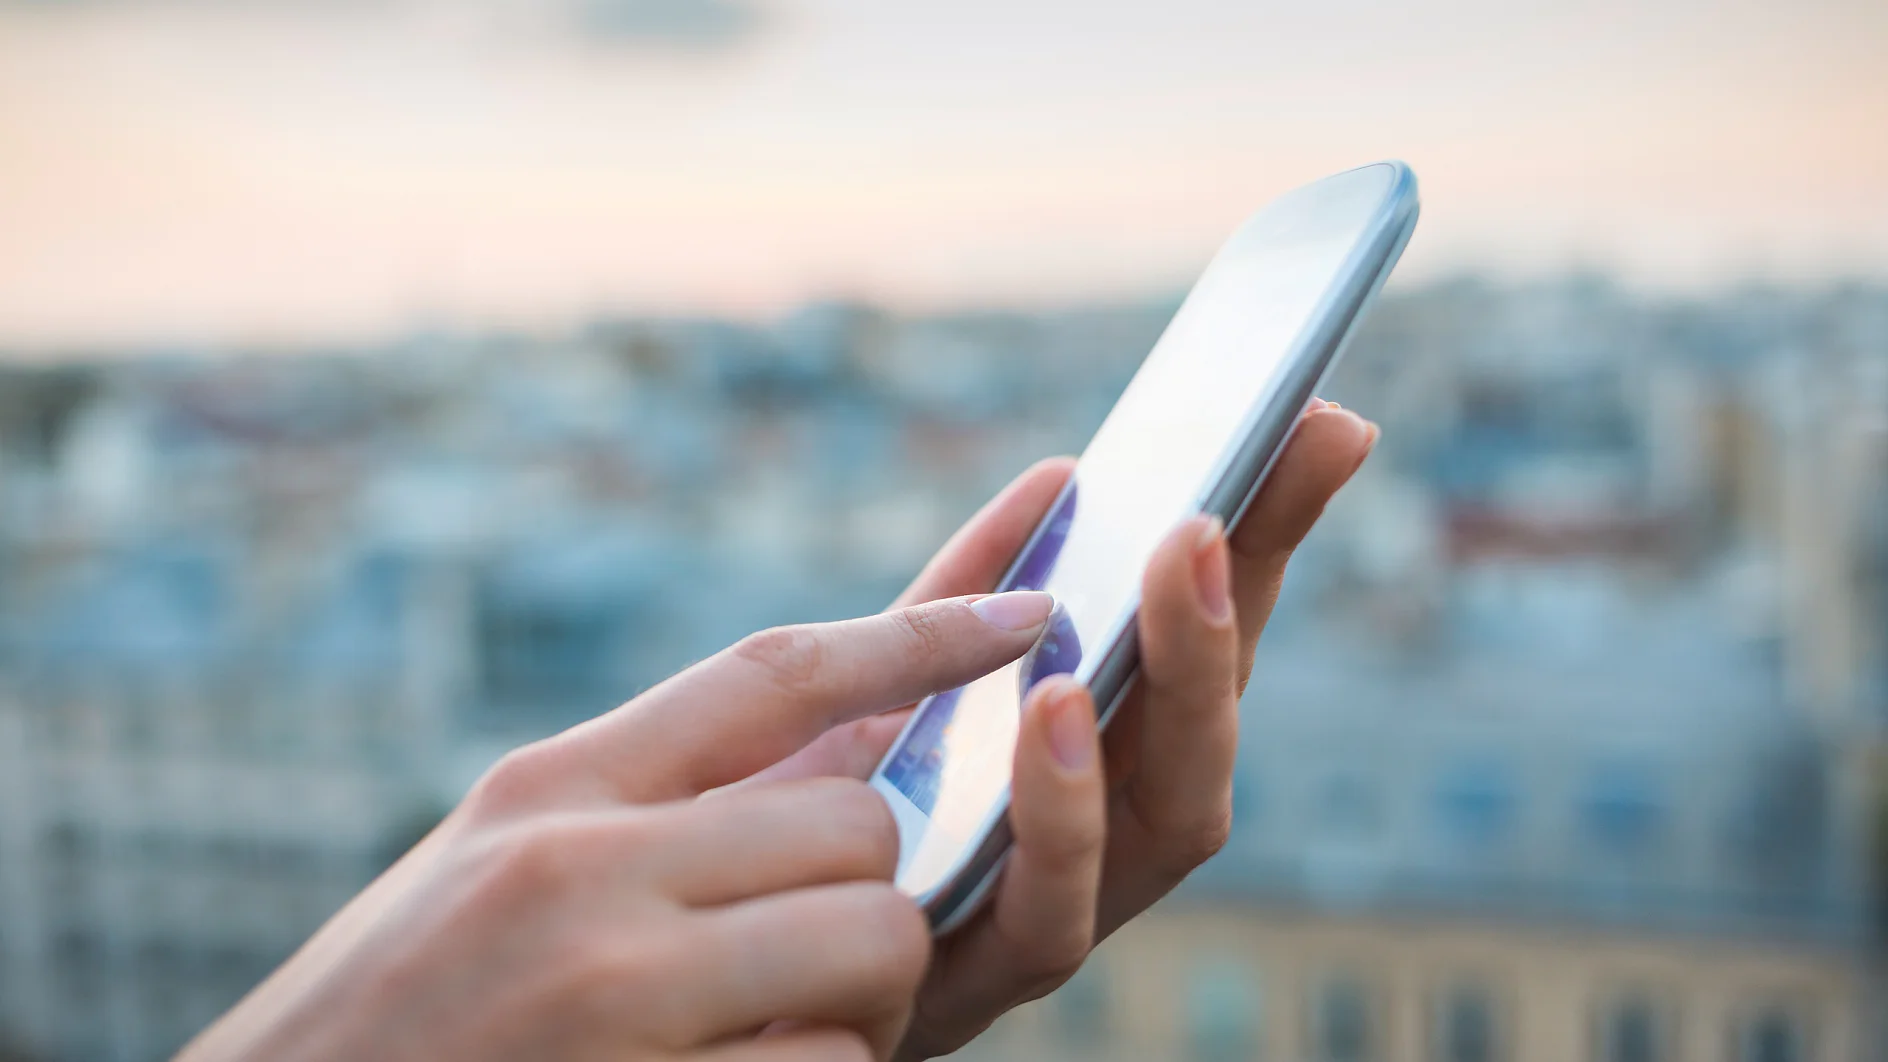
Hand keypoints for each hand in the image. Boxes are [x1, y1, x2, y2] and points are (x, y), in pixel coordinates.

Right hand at [179, 593, 1062, 1061]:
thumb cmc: (402, 1017)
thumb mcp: (499, 870)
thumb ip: (655, 806)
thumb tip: (857, 746)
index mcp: (545, 792)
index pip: (774, 671)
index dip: (920, 631)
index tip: (1030, 598)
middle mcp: (578, 871)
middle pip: (860, 822)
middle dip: (870, 890)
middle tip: (809, 953)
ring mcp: (614, 996)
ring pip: (878, 940)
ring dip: (858, 1000)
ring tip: (761, 1033)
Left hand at [756, 399, 1378, 1058]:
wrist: (665, 956)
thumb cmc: (787, 820)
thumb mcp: (868, 686)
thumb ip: (957, 603)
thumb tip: (1062, 479)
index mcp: (1081, 764)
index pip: (1194, 640)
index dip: (1264, 539)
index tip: (1321, 424)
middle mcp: (1090, 840)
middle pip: (1206, 723)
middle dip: (1232, 607)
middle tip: (1221, 503)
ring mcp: (1045, 918)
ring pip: (1170, 823)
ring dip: (1181, 693)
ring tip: (1171, 574)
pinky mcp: (973, 990)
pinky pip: (1049, 920)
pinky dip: (1064, 817)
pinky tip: (1053, 712)